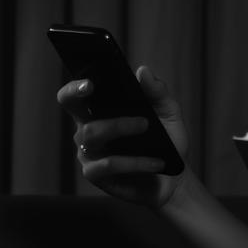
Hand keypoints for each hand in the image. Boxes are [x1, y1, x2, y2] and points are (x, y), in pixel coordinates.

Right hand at [56, 65, 189, 207]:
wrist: (173, 176)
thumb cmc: (167, 140)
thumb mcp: (169, 113)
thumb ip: (157, 91)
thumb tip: (143, 71)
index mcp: (99, 111)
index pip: (74, 96)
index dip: (75, 88)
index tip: (90, 83)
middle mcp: (87, 130)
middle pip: (76, 112)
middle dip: (102, 109)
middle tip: (142, 120)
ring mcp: (89, 153)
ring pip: (92, 134)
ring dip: (122, 129)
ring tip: (149, 130)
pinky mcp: (96, 175)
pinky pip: (109, 164)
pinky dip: (136, 162)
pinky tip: (156, 162)